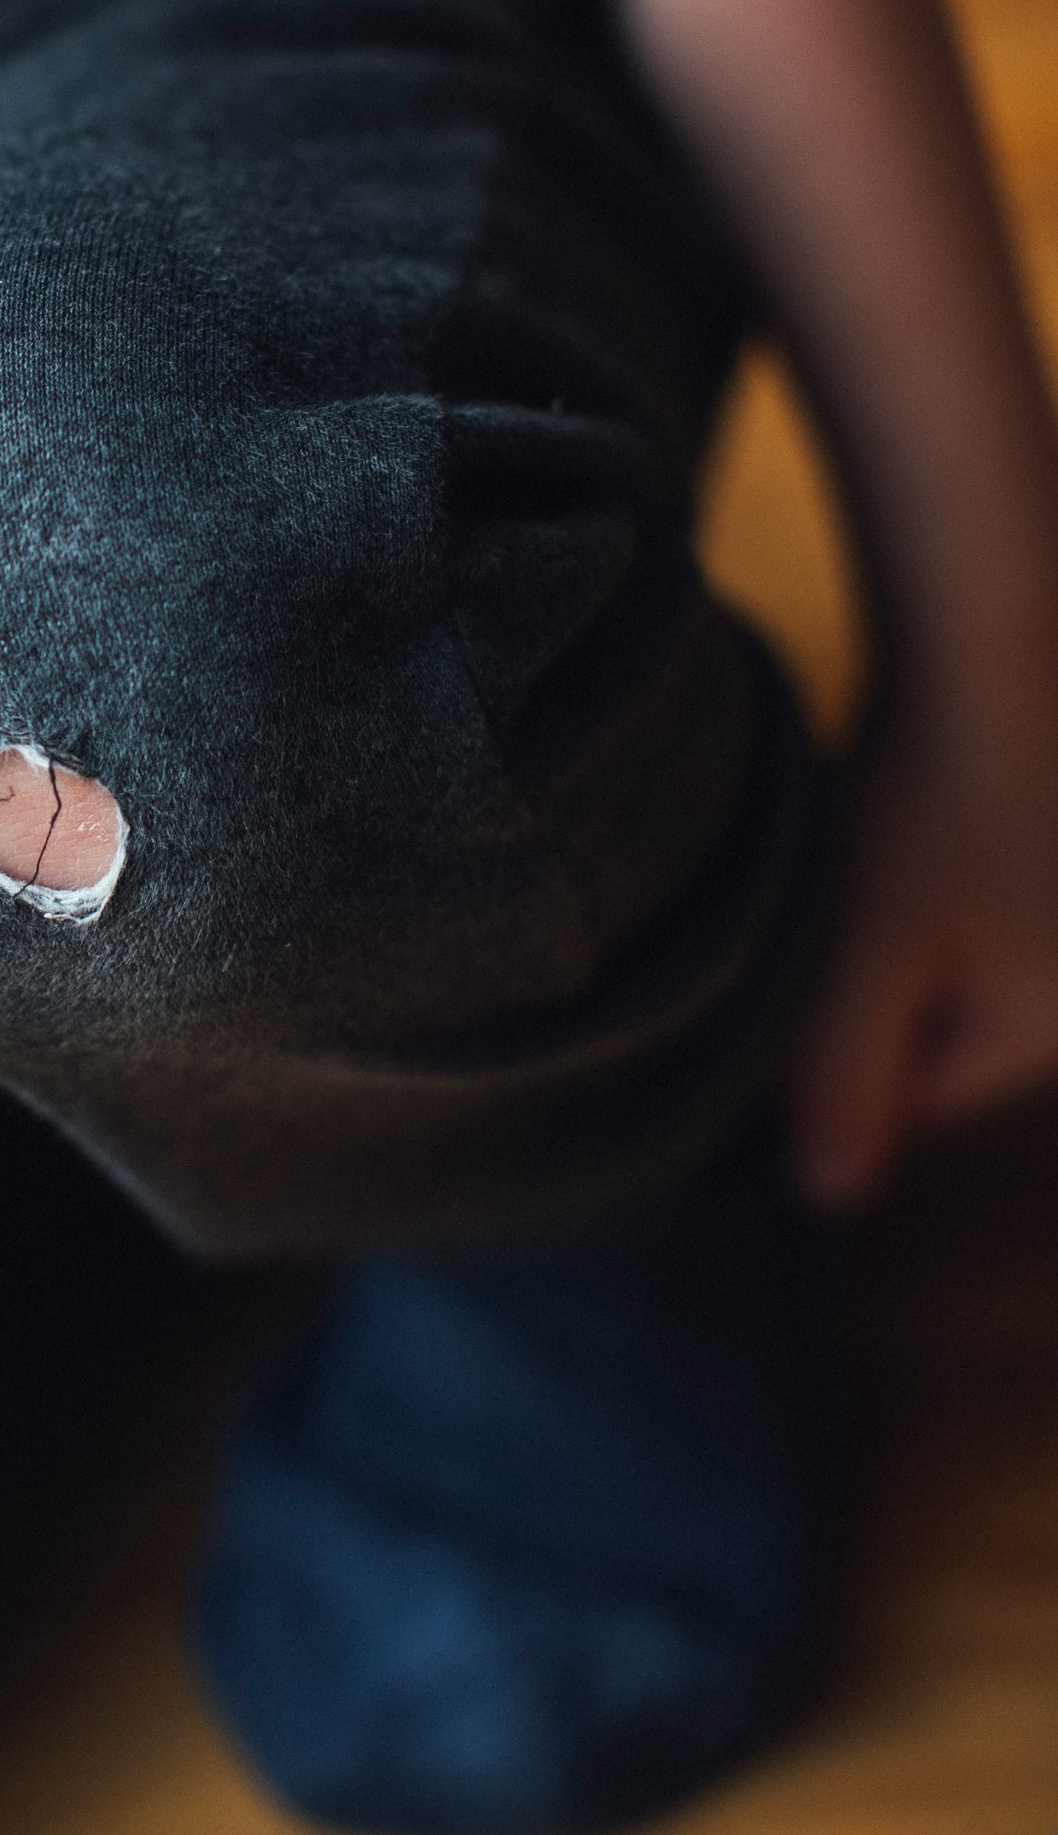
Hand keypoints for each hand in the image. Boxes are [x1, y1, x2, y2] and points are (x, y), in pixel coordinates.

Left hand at [795, 688, 1057, 1205]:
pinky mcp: (1054, 832)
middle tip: (834, 906)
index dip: (848, 1052)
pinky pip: (996, 888)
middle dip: (888, 983)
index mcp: (1047, 1018)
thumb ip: (850, 1072)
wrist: (998, 636)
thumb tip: (828, 1198)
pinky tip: (915, 812)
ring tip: (874, 851)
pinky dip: (945, 865)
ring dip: (914, 920)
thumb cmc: (936, 795)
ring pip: (973, 952)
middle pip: (959, 1020)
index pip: (930, 1089)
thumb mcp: (872, 944)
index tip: (802, 977)